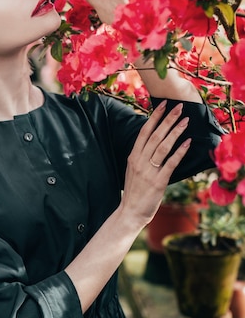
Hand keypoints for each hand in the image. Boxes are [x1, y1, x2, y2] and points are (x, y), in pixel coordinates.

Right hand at [119, 101, 191, 228]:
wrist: (130, 212)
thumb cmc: (134, 191)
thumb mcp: (133, 170)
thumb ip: (141, 156)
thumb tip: (154, 142)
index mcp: (133, 156)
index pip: (144, 131)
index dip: (154, 117)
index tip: (163, 105)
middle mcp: (139, 161)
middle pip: (155, 135)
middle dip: (168, 119)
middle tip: (179, 107)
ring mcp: (148, 171)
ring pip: (163, 146)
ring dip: (175, 132)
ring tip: (185, 121)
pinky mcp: (158, 182)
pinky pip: (170, 163)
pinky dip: (180, 152)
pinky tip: (188, 143)